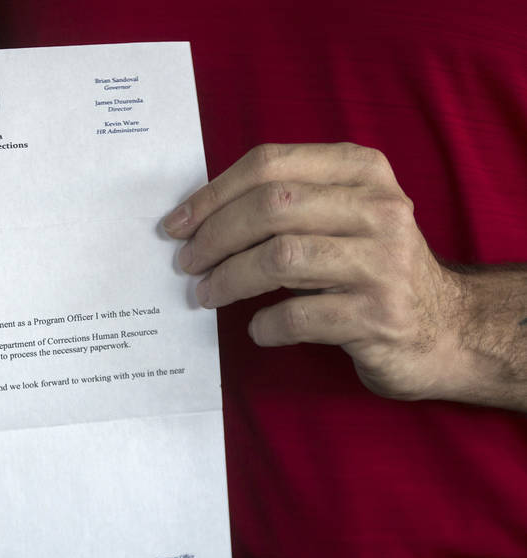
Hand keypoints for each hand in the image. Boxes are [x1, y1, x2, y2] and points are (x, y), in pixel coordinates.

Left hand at [162, 143, 466, 400]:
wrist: (446, 327)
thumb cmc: (371, 267)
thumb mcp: (342, 215)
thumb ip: (287, 201)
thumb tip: (196, 217)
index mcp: (362, 170)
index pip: (271, 164)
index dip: (212, 194)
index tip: (176, 225)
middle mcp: (378, 208)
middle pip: (272, 205)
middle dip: (214, 236)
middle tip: (186, 263)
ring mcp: (382, 262)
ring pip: (280, 257)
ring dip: (228, 279)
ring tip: (205, 295)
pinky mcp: (378, 316)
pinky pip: (298, 315)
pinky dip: (264, 325)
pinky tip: (257, 329)